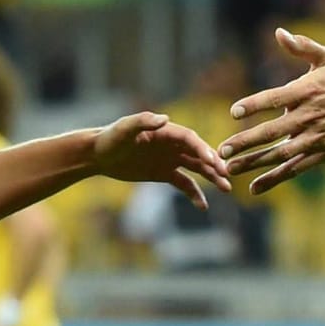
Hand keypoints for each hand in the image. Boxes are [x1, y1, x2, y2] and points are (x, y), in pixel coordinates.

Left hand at [93, 112, 231, 208]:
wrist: (98, 155)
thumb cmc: (110, 138)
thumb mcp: (124, 128)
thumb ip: (144, 121)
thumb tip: (164, 118)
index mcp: (166, 131)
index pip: (190, 139)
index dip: (203, 149)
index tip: (213, 161)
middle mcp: (172, 144)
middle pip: (199, 153)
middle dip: (214, 164)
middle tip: (227, 175)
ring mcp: (170, 159)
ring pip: (197, 168)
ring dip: (212, 178)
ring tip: (226, 188)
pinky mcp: (164, 173)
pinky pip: (184, 184)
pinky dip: (195, 193)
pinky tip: (203, 206)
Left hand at [219, 28, 324, 193]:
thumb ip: (302, 47)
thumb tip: (279, 33)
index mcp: (306, 92)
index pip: (274, 99)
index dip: (253, 106)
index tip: (234, 113)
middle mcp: (308, 116)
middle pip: (271, 132)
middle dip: (245, 142)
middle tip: (221, 150)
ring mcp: (315, 138)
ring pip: (279, 154)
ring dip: (253, 162)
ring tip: (228, 169)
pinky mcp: (321, 155)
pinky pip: (293, 169)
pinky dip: (273, 179)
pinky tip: (254, 187)